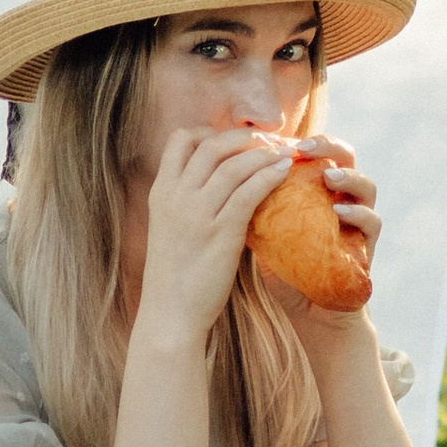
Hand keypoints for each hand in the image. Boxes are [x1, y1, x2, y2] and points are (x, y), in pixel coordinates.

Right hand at [137, 123, 291, 346]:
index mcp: (160, 192)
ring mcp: (196, 213)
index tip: (234, 140)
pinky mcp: (220, 233)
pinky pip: (249, 191)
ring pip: (235, 164)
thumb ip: (188, 203)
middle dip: (245, 136)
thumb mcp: (170, 229)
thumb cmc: (175, 277)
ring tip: (286, 153)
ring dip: (265, 153)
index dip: (210, 132)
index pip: (181, 139)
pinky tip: (285, 173)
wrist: (169, 315)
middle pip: (212, 144)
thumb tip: (221, 184)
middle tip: (269, 140)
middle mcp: (175, 196)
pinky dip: (270, 176)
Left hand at [267, 133, 381, 325]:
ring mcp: (359, 220)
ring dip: (348, 177)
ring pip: (366, 185)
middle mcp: (342, 198)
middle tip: (304, 148)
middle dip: (328, 146)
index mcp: (317, 189)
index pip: (314, 152)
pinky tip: (340, 213)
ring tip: (327, 177)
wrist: (307, 313)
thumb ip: (252, 204)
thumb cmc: (285, 268)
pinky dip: (358, 214)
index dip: (296, 140)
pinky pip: (373, 222)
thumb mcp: (263, 232)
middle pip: (345, 156)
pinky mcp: (369, 245)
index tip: (274, 138)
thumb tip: (216, 177)